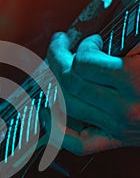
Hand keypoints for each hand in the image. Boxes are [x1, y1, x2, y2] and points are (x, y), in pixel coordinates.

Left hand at [47, 32, 139, 154]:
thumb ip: (133, 38)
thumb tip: (98, 35)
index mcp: (137, 82)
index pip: (85, 64)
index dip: (81, 47)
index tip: (90, 41)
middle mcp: (124, 109)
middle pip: (70, 83)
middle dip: (57, 59)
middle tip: (59, 46)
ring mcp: (118, 128)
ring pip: (67, 106)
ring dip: (53, 84)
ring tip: (51, 70)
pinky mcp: (117, 139)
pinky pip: (79, 143)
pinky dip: (58, 130)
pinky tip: (47, 115)